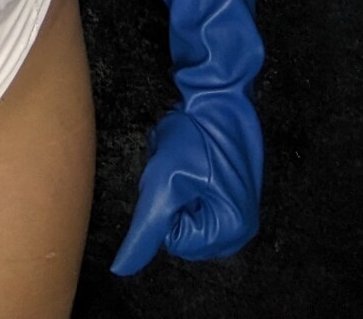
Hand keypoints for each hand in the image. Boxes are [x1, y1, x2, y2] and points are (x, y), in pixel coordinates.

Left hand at [110, 98, 261, 274]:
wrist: (219, 94)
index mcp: (230, 231)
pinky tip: (191, 159)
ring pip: (184, 214)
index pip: (173, 240)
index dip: (164, 206)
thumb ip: (145, 230)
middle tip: (178, 169)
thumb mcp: (164, 183)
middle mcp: (240, 227)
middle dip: (170, 200)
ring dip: (176, 189)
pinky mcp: (233, 192)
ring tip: (185, 162)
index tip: (175, 178)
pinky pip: (195, 199)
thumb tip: (121, 269)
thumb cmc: (197, 133)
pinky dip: (184, 180)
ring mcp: (239, 209)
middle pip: (181, 231)